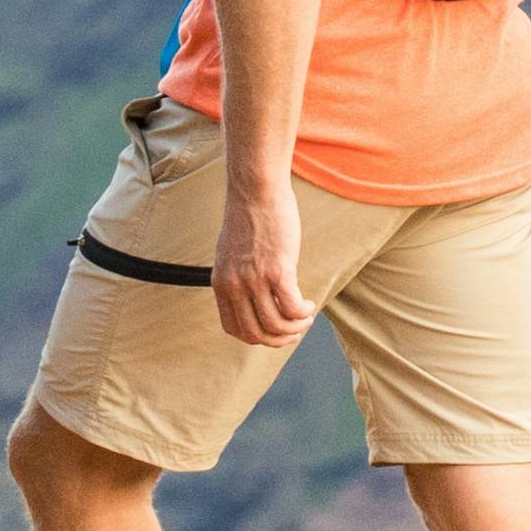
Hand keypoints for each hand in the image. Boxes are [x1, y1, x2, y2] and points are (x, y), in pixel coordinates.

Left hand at [209, 172, 314, 348]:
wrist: (256, 191)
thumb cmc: (249, 218)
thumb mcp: (232, 253)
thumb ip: (238, 276)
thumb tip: (254, 295)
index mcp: (221, 283)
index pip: (234, 329)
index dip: (257, 338)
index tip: (274, 331)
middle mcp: (234, 286)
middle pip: (256, 333)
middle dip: (279, 340)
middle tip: (296, 330)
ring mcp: (255, 279)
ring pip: (276, 325)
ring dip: (296, 328)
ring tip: (306, 316)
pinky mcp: (277, 269)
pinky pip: (291, 308)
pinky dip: (303, 313)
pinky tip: (309, 305)